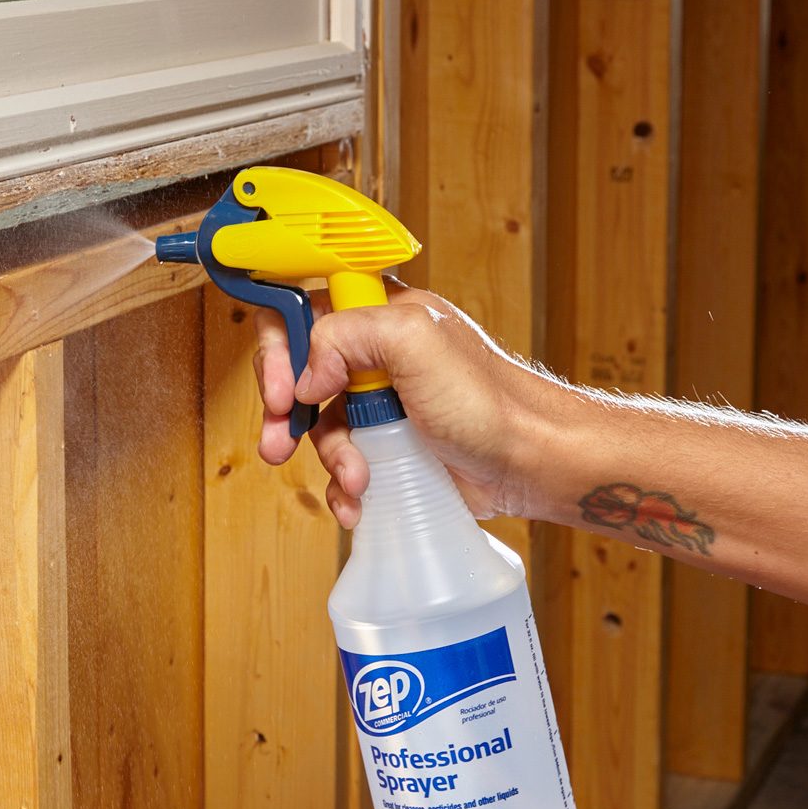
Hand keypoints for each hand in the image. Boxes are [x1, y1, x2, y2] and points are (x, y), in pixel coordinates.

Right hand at [253, 281, 554, 526]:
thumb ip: (349, 334)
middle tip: (279, 439)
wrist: (529, 463)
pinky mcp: (386, 447)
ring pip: (317, 426)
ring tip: (356, 477)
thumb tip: (307, 376)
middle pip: (297, 371)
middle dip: (283, 410)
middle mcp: (375, 355)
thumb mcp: (416, 342)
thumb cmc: (490, 401)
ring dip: (328, 457)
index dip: (279, 346)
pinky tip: (360, 499)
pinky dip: (343, 486)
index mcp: (379, 314)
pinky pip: (341, 464)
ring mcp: (379, 403)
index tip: (280, 387)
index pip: (303, 309)